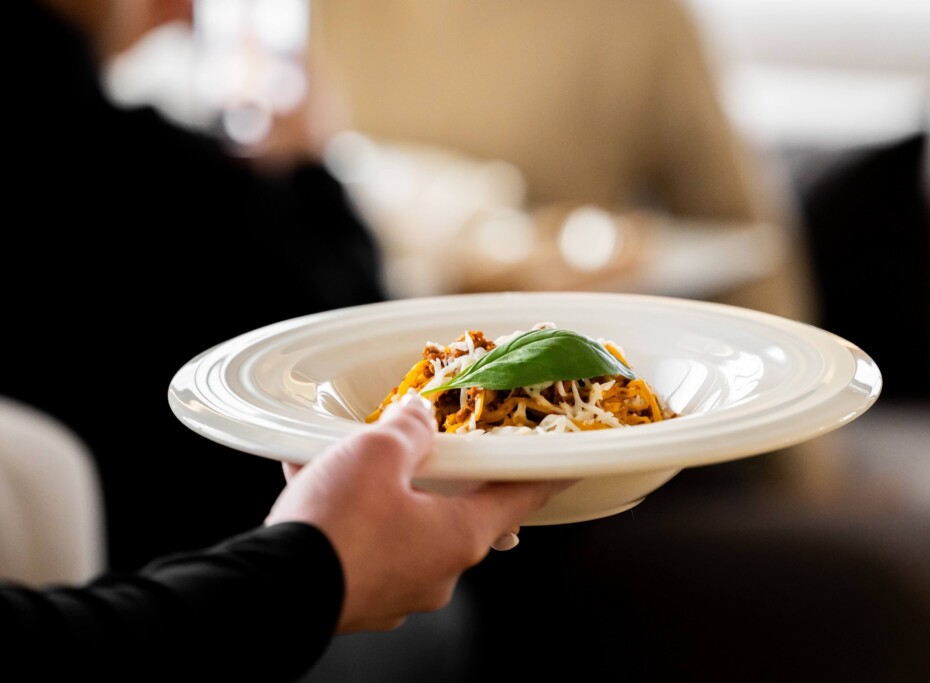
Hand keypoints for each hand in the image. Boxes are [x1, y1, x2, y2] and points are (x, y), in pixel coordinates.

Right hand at [264, 398, 571, 632]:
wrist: (270, 592)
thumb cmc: (335, 527)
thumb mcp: (377, 452)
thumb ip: (409, 428)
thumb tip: (419, 415)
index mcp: (458, 536)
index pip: (520, 498)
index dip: (545, 474)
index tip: (567, 466)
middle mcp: (435, 571)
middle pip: (456, 509)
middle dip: (441, 473)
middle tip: (430, 446)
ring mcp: (396, 590)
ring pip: (402, 523)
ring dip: (383, 488)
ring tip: (344, 457)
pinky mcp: (358, 596)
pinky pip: (364, 542)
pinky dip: (349, 511)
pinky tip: (314, 482)